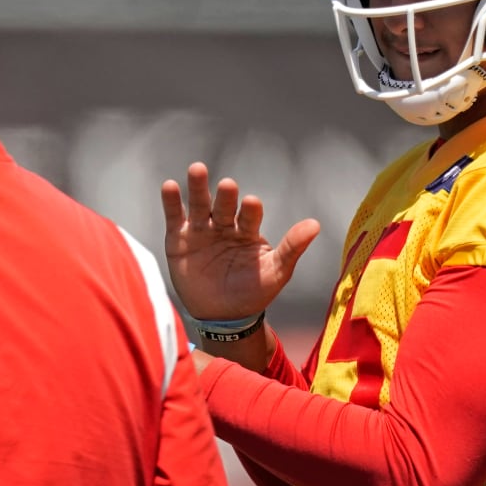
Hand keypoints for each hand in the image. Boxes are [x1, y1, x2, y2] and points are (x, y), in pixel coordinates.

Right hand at [161, 161, 319, 321]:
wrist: (223, 317)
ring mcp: (201, 230)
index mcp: (247, 230)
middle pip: (223, 205)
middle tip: (227, 184)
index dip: (250, 209)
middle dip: (224, 195)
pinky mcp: (178, 238)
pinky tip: (169, 185)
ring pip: (199, 204)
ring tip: (197, 169)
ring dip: (197, 187)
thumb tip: (315, 224)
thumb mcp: (275, 271)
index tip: (252, 202)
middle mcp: (224, 225)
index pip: (249, 215)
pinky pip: (175, 217)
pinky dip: (171, 202)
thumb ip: (292, 247)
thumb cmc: (254, 291)